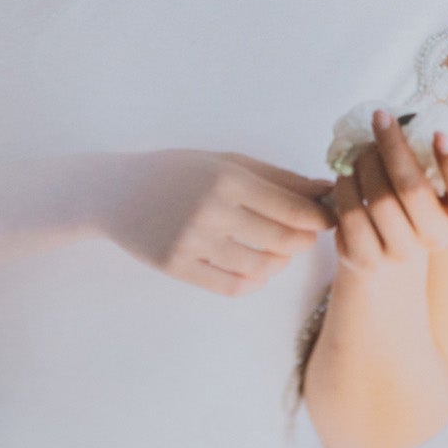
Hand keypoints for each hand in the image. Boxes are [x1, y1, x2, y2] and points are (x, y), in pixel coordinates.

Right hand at [96, 148, 333, 296]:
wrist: (117, 191)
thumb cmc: (178, 170)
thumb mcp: (225, 161)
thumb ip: (276, 177)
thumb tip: (324, 190)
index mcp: (227, 178)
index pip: (290, 208)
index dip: (318, 218)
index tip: (330, 219)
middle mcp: (212, 210)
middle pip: (280, 240)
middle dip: (303, 241)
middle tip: (308, 236)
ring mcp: (193, 242)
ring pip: (260, 267)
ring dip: (280, 262)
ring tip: (280, 251)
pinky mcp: (179, 268)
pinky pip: (232, 286)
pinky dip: (255, 281)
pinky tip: (257, 269)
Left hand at [329, 110, 447, 274]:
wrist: (387, 252)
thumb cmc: (425, 202)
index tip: (440, 134)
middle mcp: (434, 239)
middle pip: (411, 189)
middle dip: (393, 146)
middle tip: (381, 118)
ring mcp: (399, 252)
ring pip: (377, 198)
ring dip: (365, 162)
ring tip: (363, 147)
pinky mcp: (364, 258)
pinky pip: (350, 214)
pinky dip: (345, 185)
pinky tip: (347, 173)